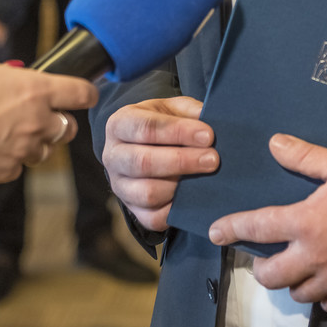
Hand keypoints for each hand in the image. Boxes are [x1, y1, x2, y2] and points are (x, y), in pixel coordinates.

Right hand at [0, 47, 97, 187]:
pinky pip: (19, 167)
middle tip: (39, 115)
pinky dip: (10, 160)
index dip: (86, 92)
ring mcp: (23, 149)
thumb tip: (1, 73)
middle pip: (69, 127)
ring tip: (10, 133)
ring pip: (46, 150)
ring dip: (35, 142)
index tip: (83, 93)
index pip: (82, 93)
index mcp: (36, 89)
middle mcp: (37, 121)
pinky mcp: (6, 172)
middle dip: (59, 122)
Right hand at [103, 97, 218, 231]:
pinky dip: (175, 211)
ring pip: (147, 192)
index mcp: (120, 124)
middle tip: (213, 159)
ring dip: (180, 187)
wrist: (145, 147)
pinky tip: (193, 198)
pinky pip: (153, 218)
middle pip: (143, 162)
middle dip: (182, 161)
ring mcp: (120, 186)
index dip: (178, 132)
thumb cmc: (162, 124)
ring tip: (206, 179)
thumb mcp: (172, 108)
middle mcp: (113, 156)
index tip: (208, 136)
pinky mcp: (132, 210)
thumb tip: (212, 121)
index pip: (145, 128)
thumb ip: (189, 111)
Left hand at [209, 135, 326, 312]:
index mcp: (306, 223)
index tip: (214, 232)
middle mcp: (313, 257)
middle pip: (270, 275)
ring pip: (297, 293)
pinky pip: (326, 306)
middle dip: (262, 266)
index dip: (231, 229)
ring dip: (293, 280)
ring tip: (301, 265)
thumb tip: (274, 143)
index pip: (256, 227)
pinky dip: (322, 295)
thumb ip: (306, 157)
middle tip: (267, 255)